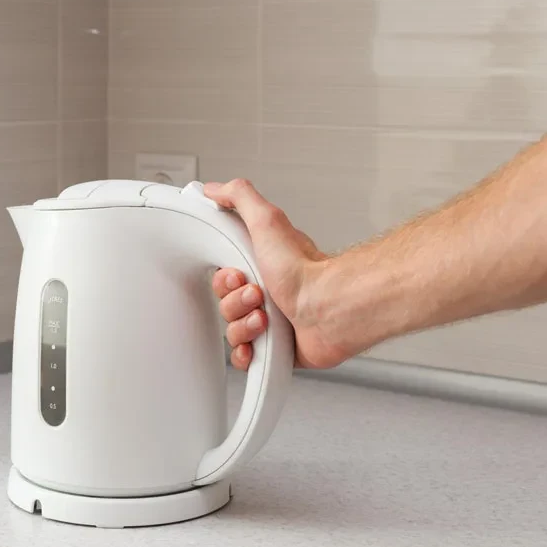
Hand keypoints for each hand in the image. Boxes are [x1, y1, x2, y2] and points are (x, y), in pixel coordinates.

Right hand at [203, 179, 351, 370]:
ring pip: (233, 332)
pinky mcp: (277, 349)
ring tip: (265, 317)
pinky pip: (246, 357)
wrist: (329, 310)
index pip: (223, 277)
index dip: (223, 280)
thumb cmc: (305, 271)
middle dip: (235, 302)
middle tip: (256, 294)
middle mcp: (268, 294)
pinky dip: (247, 353)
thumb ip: (240, 198)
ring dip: (243, 326)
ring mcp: (273, 323)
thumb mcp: (267, 221)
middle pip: (226, 305)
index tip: (235, 273)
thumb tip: (216, 189)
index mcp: (262, 267)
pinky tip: (258, 344)